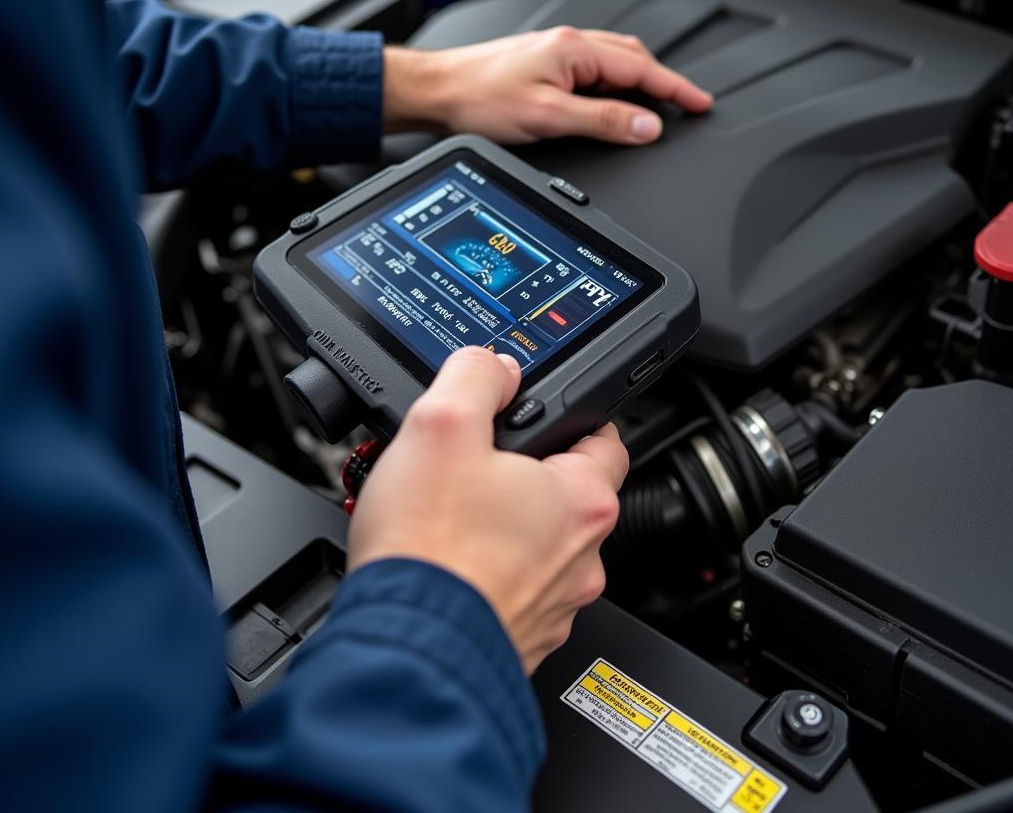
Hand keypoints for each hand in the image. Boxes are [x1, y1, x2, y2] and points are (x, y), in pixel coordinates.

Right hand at [347, 347, 628, 672]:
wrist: (405, 647)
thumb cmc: (430, 548)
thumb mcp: (442, 424)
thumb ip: (475, 376)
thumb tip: (493, 365)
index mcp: (581, 500)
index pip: (606, 440)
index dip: (573, 417)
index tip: (548, 415)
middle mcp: (583, 558)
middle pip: (566, 494)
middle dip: (525, 475)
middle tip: (475, 466)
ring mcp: (555, 605)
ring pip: (538, 546)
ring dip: (504, 528)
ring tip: (449, 516)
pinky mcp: (522, 638)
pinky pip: (512, 591)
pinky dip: (487, 575)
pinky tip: (446, 563)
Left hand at [383, 26, 711, 146]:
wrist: (439, 91)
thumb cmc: (481, 99)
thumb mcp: (549, 117)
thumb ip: (602, 120)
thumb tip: (646, 126)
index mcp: (576, 49)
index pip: (643, 68)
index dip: (677, 88)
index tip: (701, 103)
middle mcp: (569, 44)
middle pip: (634, 58)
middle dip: (664, 81)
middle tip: (688, 104)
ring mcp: (556, 52)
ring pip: (614, 61)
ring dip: (640, 80)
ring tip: (658, 104)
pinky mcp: (544, 63)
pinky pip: (594, 68)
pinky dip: (615, 83)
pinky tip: (613, 98)